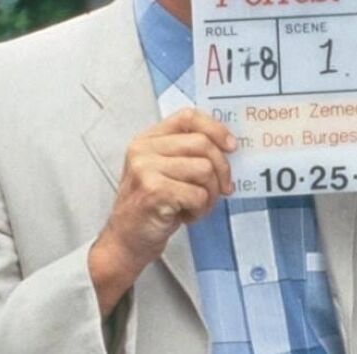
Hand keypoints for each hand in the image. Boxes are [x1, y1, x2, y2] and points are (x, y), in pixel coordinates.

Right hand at [89, 108, 234, 315]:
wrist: (126, 240)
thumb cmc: (151, 206)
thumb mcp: (163, 170)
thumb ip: (187, 153)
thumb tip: (228, 146)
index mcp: (147, 139)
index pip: (188, 117)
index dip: (215, 128)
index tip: (231, 146)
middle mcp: (143, 149)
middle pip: (202, 144)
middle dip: (221, 169)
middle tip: (222, 188)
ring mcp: (146, 169)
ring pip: (205, 169)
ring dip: (211, 193)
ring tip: (197, 205)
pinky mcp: (154, 191)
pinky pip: (199, 194)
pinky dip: (201, 209)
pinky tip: (186, 216)